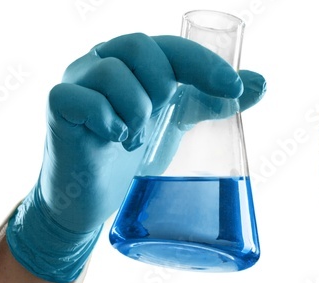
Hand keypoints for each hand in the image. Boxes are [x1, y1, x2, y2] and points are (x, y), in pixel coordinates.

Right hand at [6, 32, 265, 282]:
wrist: (90, 200)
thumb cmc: (131, 155)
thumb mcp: (177, 123)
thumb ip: (212, 102)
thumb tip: (260, 83)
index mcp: (133, 62)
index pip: (171, 47)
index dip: (203, 63)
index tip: (233, 90)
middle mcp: (102, 62)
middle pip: (138, 46)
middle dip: (162, 84)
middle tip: (163, 118)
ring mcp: (77, 82)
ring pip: (111, 72)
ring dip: (136, 109)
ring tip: (136, 139)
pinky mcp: (58, 108)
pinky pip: (83, 100)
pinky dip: (107, 121)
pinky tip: (115, 140)